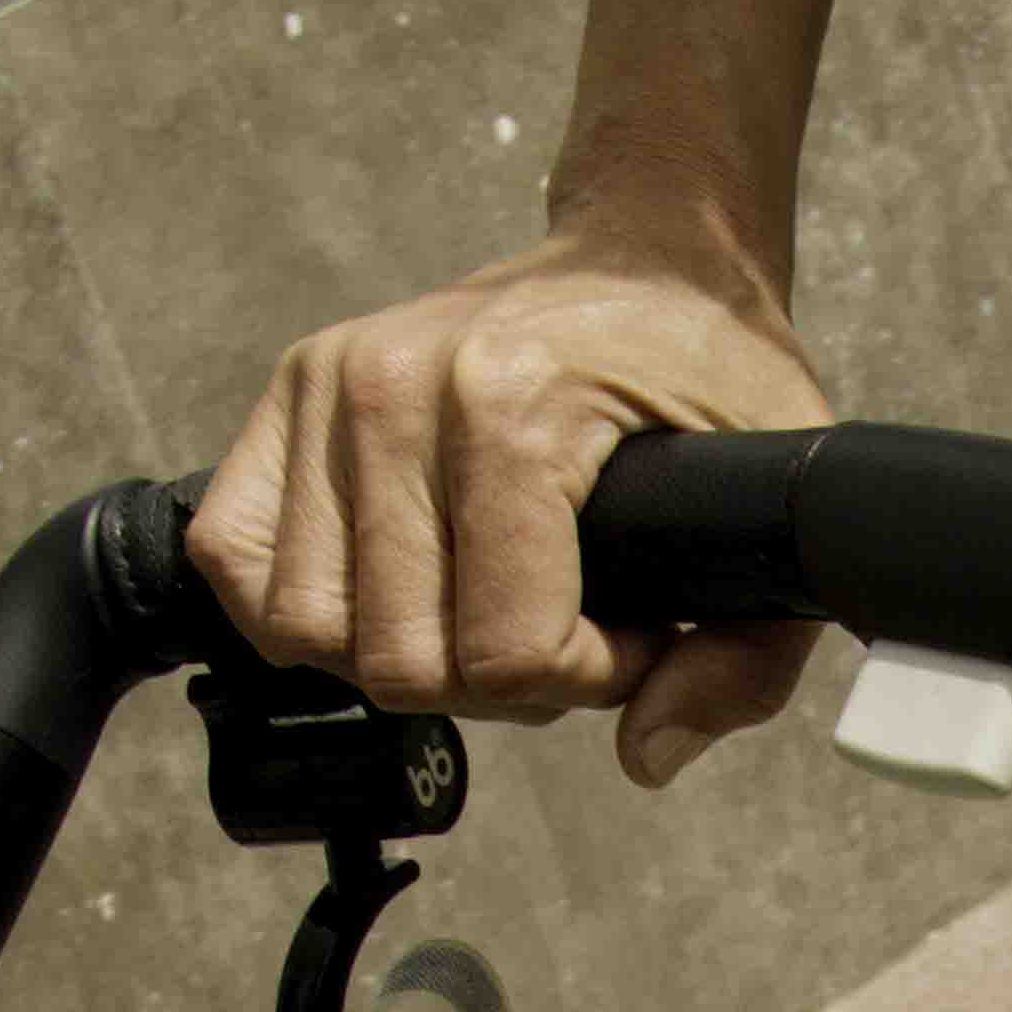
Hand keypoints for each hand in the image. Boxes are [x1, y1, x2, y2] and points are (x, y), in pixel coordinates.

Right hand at [187, 216, 833, 787]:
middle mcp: (395, 387)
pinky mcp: (288, 395)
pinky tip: (388, 596)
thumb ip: (743, 656)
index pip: (506, 652)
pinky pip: (235, 563)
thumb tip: (648, 752)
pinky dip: (302, 613)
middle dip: (495, 682)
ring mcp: (328, 386)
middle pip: (402, 662)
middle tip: (557, 622)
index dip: (582, 679)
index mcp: (512, 405)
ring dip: (402, 654)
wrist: (644, 259)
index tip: (628, 632)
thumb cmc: (705, 370)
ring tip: (479, 606)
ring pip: (311, 634)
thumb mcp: (775, 501)